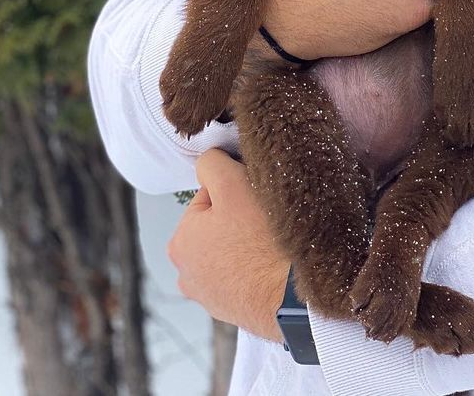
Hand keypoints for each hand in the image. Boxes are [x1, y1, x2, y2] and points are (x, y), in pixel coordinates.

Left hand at [167, 149, 288, 340]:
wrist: (294, 297)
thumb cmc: (262, 240)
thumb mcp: (232, 184)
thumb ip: (211, 164)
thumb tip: (208, 162)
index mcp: (180, 241)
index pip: (209, 196)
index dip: (235, 191)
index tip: (254, 199)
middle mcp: (186, 274)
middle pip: (217, 225)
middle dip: (238, 219)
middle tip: (264, 222)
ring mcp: (210, 297)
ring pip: (230, 251)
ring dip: (246, 244)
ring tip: (269, 244)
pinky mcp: (233, 311)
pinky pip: (243, 275)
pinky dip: (254, 268)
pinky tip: (270, 266)